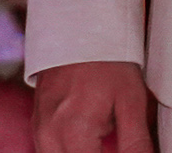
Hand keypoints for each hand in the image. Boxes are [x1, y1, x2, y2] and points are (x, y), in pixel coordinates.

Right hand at [34, 60, 152, 152]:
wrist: (80, 31)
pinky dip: (72, 148)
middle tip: (112, 137)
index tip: (121, 148)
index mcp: (75, 133)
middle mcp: (50, 137)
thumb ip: (135, 143)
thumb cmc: (110, 64)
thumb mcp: (132, 102)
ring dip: (83, 152)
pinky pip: (52, 151)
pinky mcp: (36, 127)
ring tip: (101, 134)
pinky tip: (89, 136)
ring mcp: (39, 132)